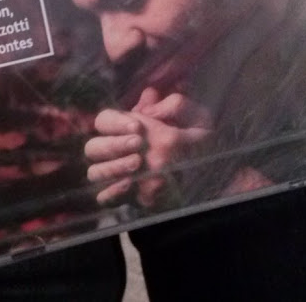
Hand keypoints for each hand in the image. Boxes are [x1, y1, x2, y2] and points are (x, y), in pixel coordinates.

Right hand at [85, 87, 210, 206]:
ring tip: (138, 163)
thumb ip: (175, 105)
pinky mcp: (127, 199)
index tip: (137, 127)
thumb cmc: (203, 144)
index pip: (103, 121)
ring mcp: (120, 177)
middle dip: (113, 144)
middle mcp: (120, 152)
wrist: (213, 181)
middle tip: (138, 144)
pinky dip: (112, 192)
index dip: (114, 123)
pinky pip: (103, 198)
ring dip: (112, 167)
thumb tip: (149, 107)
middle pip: (92, 147)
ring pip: (94, 172)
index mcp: (130, 129)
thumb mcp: (196, 119)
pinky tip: (129, 185)